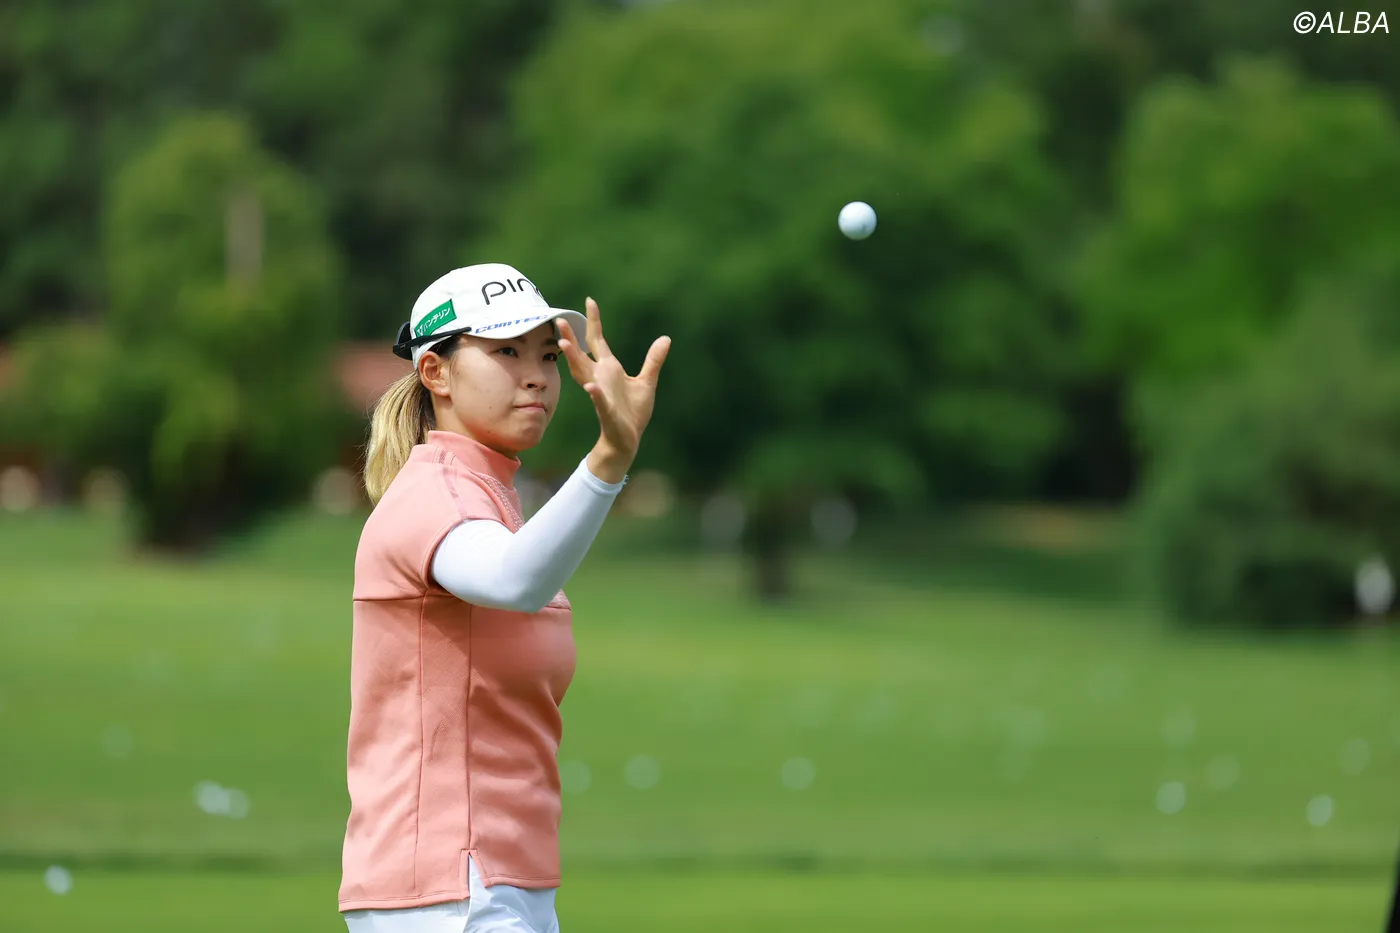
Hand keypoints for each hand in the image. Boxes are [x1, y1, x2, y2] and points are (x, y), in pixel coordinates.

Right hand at [556, 297, 670, 460]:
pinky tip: (591, 387)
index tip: (589, 301)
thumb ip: (654, 360)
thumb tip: (665, 338)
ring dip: (574, 359)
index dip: (593, 321)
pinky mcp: (606, 411)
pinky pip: (599, 401)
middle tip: (561, 319)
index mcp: (609, 368)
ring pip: (583, 374)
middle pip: (582, 353)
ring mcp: (601, 393)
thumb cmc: (633, 411)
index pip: (598, 341)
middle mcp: (600, 377)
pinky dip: (596, 394)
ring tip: (564, 344)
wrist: (628, 439)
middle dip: (571, 337)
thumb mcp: (647, 381)